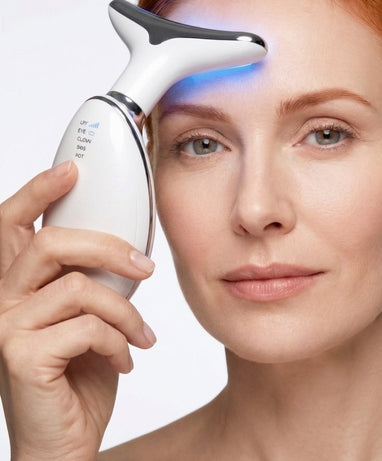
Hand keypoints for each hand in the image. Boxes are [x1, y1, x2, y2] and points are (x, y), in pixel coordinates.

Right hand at [0, 161, 156, 459]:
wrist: (67, 438)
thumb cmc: (81, 373)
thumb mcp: (90, 316)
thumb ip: (93, 281)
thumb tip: (128, 251)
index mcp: (19, 286)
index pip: (12, 225)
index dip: (37, 192)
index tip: (72, 170)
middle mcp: (2, 300)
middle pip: (51, 243)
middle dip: (108, 248)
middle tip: (146, 267)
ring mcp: (6, 327)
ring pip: (80, 287)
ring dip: (126, 312)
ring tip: (142, 336)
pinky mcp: (20, 356)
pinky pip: (87, 325)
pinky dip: (119, 340)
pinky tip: (125, 359)